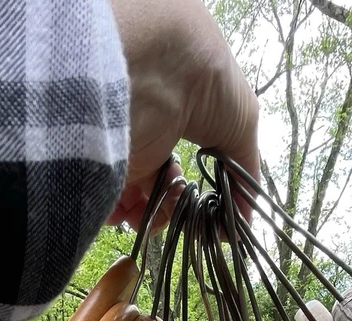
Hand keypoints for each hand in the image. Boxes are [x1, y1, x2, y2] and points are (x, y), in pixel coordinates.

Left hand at [106, 0, 258, 229]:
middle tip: (181, 220)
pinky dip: (119, 214)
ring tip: (160, 217)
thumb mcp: (242, 128)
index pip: (193, 170)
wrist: (161, 65)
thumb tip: (242, 225)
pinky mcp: (107, 157)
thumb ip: (244, 179)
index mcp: (189, 123)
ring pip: (136, 198)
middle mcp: (159, 136)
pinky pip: (108, 196)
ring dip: (149, 217)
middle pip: (163, 191)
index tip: (207, 219)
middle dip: (172, 213)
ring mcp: (132, 147)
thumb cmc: (210, 84)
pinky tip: (136, 214)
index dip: (201, 198)